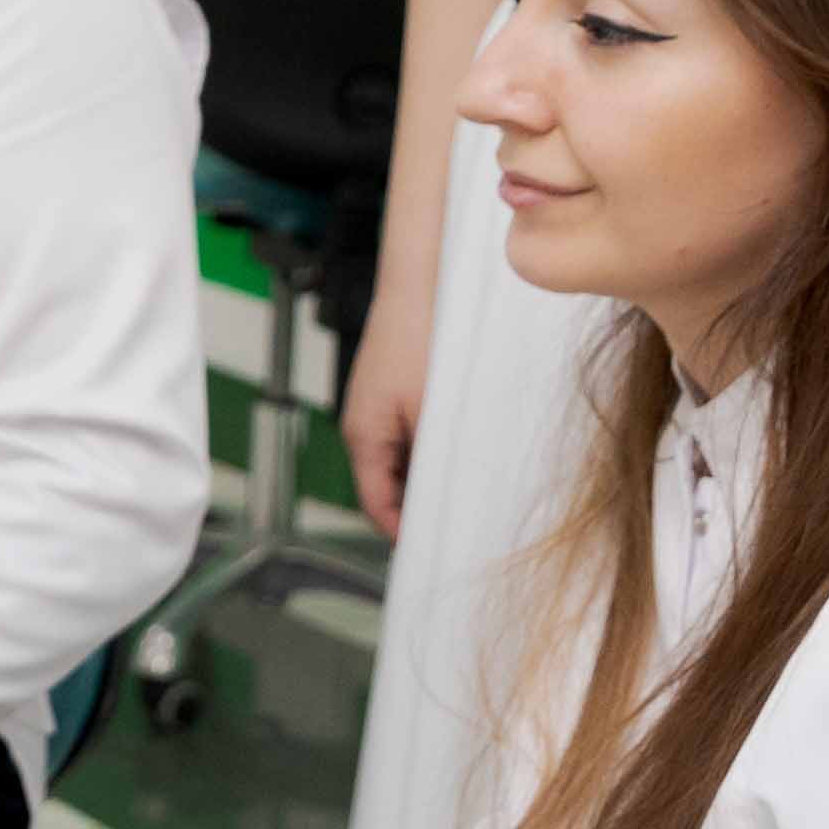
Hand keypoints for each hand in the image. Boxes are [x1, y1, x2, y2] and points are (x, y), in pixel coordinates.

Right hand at [341, 273, 436, 532]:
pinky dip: (429, 448)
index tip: (434, 549)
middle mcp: (363, 425)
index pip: (376, 504)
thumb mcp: (434, 410)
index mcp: (362, 435)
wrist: (421, 278)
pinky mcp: (393, 391)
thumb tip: (449, 497)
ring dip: (427, 476)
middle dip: (418, 507)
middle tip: (461, 523)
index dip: (402, 532)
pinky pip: (408, 435)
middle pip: (386, 486)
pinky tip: (459, 446)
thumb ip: (436, 460)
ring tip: (466, 485)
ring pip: (401, 461)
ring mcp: (377, 407)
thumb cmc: (421, 335)